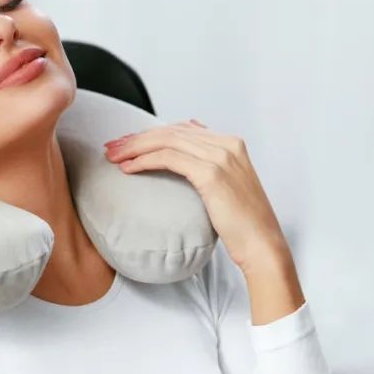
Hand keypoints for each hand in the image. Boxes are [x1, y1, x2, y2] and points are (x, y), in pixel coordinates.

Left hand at [103, 119, 291, 274]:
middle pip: (170, 132)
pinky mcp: (212, 174)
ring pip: (166, 141)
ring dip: (134, 148)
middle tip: (111, 147)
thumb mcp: (226, 185)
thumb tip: (182, 153)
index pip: (181, 129)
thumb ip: (208, 165)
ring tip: (113, 157)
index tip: (126, 143)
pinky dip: (144, 161)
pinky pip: (168, 158)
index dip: (150, 134)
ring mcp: (221, 157)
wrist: (262, 244)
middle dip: (137, 138)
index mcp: (231, 143)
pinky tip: (128, 168)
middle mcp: (227, 144)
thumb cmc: (242, 222)